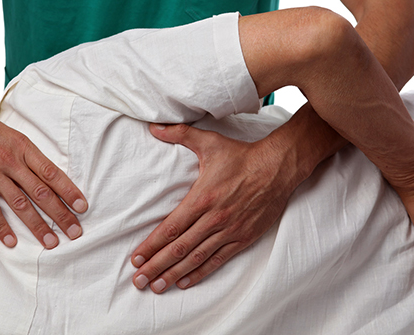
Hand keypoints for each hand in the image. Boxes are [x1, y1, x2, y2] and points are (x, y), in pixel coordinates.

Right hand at [0, 101, 87, 248]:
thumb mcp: (10, 135)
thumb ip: (25, 155)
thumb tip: (45, 175)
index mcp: (24, 147)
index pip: (53, 173)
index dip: (69, 191)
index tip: (83, 207)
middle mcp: (11, 160)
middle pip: (42, 192)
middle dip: (61, 214)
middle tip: (76, 232)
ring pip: (20, 203)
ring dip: (37, 226)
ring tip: (51, 242)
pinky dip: (1, 227)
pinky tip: (11, 241)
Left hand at [131, 123, 298, 292]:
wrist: (278, 167)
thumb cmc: (241, 155)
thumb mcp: (209, 141)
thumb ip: (178, 134)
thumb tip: (153, 126)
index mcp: (202, 197)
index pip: (170, 228)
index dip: (151, 246)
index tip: (136, 259)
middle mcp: (214, 218)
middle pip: (179, 248)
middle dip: (156, 266)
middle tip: (138, 281)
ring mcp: (230, 230)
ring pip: (197, 258)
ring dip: (174, 274)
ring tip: (156, 287)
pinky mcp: (244, 237)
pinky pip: (218, 260)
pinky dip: (200, 273)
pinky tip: (184, 282)